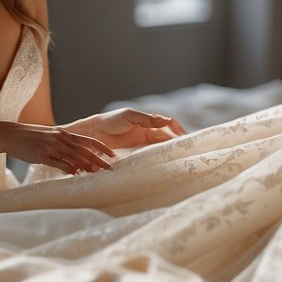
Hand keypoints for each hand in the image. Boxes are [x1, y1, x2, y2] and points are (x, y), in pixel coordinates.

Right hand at [0, 122, 115, 173]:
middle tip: (111, 169)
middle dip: (99, 160)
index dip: (102, 148)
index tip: (113, 155)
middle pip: (85, 151)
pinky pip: (59, 163)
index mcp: (64, 133)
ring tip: (98, 174)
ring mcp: (52, 147)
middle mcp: (61, 139)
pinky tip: (76, 174)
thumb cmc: (29, 136)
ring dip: (87, 166)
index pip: (89, 141)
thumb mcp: (49, 136)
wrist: (10, 134)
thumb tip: (74, 158)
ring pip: (75, 157)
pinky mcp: (42, 155)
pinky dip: (69, 169)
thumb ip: (62, 144)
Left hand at [67, 108, 185, 150]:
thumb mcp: (129, 116)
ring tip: (178, 160)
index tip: (186, 139)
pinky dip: (158, 160)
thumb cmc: (111, 121)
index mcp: (149, 122)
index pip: (169, 125)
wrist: (93, 133)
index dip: (179, 131)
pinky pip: (151, 157)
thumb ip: (146, 118)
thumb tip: (165, 120)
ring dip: (170, 153)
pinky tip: (162, 165)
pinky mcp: (137, 154)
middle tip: (187, 152)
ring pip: (161, 148)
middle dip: (178, 144)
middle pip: (168, 138)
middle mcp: (148, 132)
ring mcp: (143, 144)